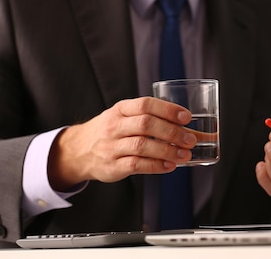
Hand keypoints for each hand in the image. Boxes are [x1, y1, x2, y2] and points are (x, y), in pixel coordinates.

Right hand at [47, 97, 196, 189]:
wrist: (78, 150)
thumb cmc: (110, 132)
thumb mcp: (125, 118)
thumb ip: (153, 120)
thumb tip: (192, 129)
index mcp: (121, 109)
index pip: (145, 104)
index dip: (167, 109)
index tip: (186, 117)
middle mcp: (115, 126)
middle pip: (145, 124)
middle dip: (171, 132)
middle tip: (190, 139)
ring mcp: (112, 146)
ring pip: (141, 146)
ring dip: (167, 151)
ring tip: (185, 155)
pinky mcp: (112, 166)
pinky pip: (135, 165)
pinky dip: (155, 166)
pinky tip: (169, 166)